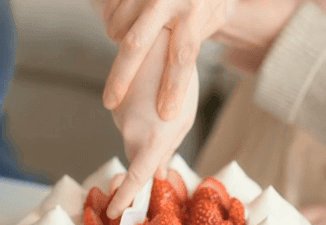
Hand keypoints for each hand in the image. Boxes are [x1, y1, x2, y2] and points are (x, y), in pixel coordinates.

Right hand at [99, 0, 234, 119]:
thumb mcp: (214, 16)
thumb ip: (193, 42)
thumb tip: (175, 81)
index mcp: (194, 11)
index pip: (182, 57)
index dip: (173, 87)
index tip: (165, 114)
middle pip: (137, 45)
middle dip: (121, 78)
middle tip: (110, 103)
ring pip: (118, 28)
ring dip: (118, 44)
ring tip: (131, 50)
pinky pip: (110, 12)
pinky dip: (114, 25)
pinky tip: (127, 26)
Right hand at [106, 29, 198, 218]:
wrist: (158, 43)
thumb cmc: (179, 83)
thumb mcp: (183, 121)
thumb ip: (167, 150)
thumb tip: (157, 174)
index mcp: (154, 139)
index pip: (137, 178)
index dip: (125, 198)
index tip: (114, 214)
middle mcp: (131, 132)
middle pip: (136, 158)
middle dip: (146, 155)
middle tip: (163, 134)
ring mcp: (119, 118)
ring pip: (132, 137)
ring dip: (146, 129)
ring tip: (162, 105)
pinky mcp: (114, 106)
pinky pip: (126, 121)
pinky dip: (138, 115)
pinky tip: (149, 97)